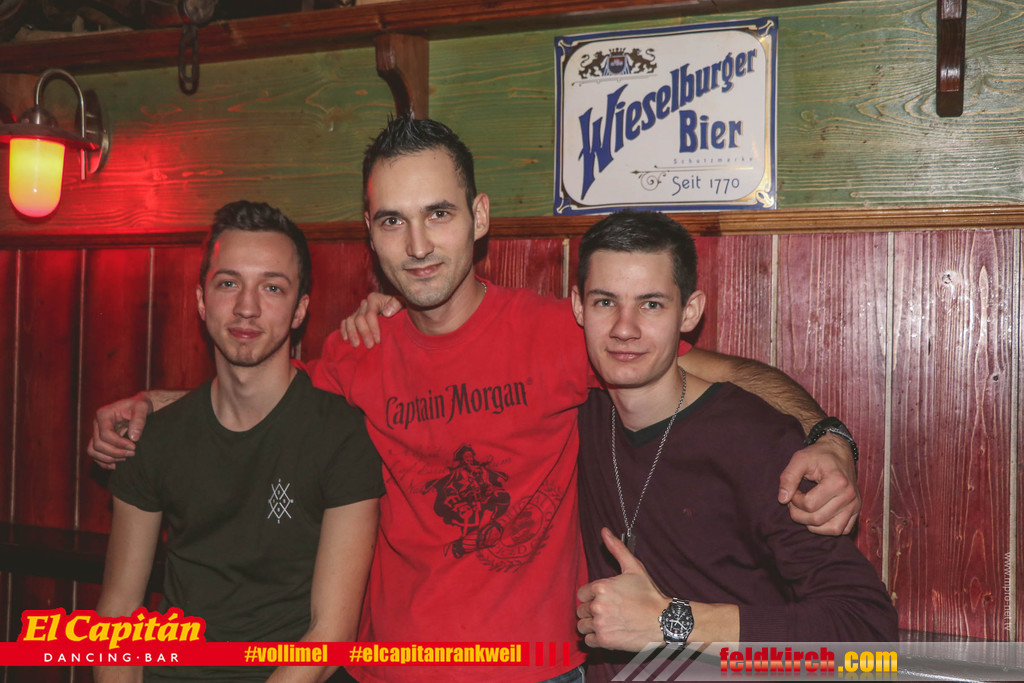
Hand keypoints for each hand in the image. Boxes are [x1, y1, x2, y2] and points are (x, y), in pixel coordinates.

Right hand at [86, 394, 152, 469]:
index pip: (105, 434)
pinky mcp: (99, 439)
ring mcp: (96, 432)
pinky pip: (95, 454)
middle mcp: (96, 423)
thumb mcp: (142, 408)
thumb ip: (139, 420)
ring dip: (108, 458)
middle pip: (98, 444)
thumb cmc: (139, 405)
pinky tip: (116, 465)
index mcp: (103, 414)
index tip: (134, 447)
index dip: (119, 443)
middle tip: (132, 453)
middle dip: (115, 452)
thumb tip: (133, 438)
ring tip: (125, 459)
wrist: (138, 406)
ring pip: (93, 451)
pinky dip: (103, 462)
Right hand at [339, 293, 402, 348]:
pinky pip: (345, 322)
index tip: (378, 341)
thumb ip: (396, 304)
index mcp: (374, 299)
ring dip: (352, 334)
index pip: (370, 314)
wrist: (398, 312)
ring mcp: (358, 311)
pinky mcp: (353, 317)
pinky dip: (344, 330)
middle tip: (370, 346)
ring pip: (350, 320)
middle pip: (359, 318)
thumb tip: (386, 312)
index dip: (373, 328)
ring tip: (356, 345)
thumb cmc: (400, 309)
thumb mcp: (402, 303)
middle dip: (364, 333)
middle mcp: (364, 304)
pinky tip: (346, 339)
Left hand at [576, 528, 668, 650]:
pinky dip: (596, 638)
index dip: (592, 596)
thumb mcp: (633, 568)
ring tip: (608, 622)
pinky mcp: (604, 640)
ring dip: (592, 625)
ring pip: (582, 626)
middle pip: (581, 610)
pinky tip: (609, 632)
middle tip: (609, 611)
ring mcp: (600, 624)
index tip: (605, 599)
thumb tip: (604, 531)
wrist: (664, 621)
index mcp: (601, 587)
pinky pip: (588, 640)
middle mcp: (598, 605)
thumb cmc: (649, 595)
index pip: (581, 593)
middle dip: (592, 611)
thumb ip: (616, 549)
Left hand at [778, 433, 860, 534]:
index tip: (794, 491)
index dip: (795, 500)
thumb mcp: (800, 459)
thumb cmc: (818, 455)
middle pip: (818, 519)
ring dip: (812, 525)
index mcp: (838, 482)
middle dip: (799, 514)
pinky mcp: (856, 511)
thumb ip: (788, 477)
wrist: (839, 452)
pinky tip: (817, 516)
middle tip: (794, 502)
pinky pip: (842, 530)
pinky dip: (827, 528)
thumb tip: (782, 499)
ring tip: (804, 511)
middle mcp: (849, 496)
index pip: (809, 504)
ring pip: (832, 529)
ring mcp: (855, 505)